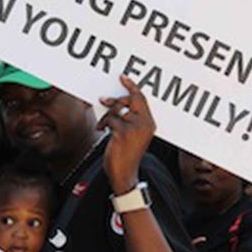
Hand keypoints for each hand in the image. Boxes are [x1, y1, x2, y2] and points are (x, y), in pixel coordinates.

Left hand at [97, 75, 155, 194]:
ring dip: (106, 115)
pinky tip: (101, 131)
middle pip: (129, 100)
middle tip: (103, 100)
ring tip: (103, 125)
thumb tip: (116, 104)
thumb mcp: (134, 135)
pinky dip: (103, 123)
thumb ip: (131, 120)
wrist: (125, 174)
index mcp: (149, 123)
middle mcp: (144, 124)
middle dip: (114, 99)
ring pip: (116, 109)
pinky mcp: (122, 132)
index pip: (142, 99)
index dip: (132, 86)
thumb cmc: (127, 155)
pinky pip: (109, 119)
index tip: (122, 77)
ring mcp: (134, 128)